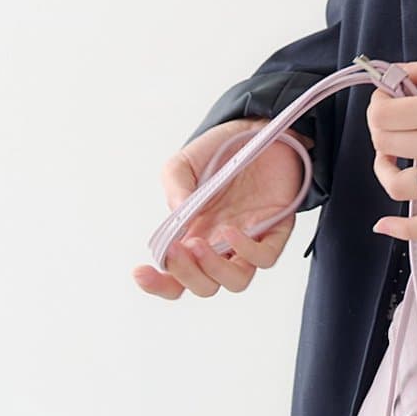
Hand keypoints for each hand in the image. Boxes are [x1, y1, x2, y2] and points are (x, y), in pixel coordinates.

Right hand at [131, 120, 313, 300]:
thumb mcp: (183, 164)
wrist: (256, 129)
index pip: (176, 277)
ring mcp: (249, 239)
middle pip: (204, 286)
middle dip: (186, 275)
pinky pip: (266, 257)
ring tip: (198, 245)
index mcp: (193, 236)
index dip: (158, 284)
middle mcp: (221, 244)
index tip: (140, 272)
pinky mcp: (276, 228)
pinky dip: (247, 251)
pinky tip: (230, 231)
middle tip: (176, 249)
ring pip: (236, 281)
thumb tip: (177, 218)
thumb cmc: (218, 152)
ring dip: (213, 270)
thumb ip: (175, 188)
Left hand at [369, 52, 416, 242]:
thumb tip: (396, 71)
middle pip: (387, 144)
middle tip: (395, 119)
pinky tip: (385, 224)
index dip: (377, 104)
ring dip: (385, 169)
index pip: (385, 115)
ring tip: (395, 156)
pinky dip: (404, 228)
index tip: (388, 97)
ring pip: (400, 184)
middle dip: (380, 130)